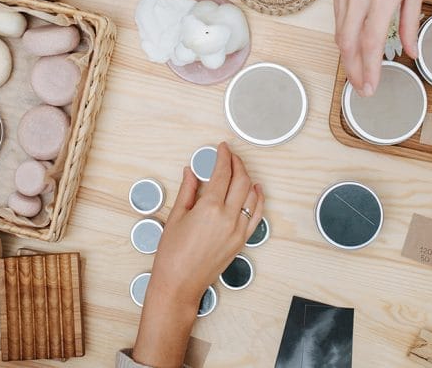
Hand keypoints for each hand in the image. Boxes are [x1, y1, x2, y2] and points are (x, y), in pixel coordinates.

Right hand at [132, 142, 263, 366]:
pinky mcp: (241, 240)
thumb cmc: (172, 254)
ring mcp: (237, 230)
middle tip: (230, 155)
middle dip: (237, 163)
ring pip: (251, 195)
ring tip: (240, 168)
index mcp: (209, 208)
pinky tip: (255, 189)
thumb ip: (187, 191)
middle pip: (240, 180)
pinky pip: (256, 214)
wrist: (180, 284)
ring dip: (248, 178)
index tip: (222, 148)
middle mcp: (228, 217)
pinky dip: (258, 199)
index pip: (222, 173)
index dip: (223, 157)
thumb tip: (191, 172)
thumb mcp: (175, 217)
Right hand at [333, 0, 425, 96]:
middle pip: (348, 42)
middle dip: (353, 70)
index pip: (371, 40)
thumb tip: (411, 51)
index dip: (370, 68)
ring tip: (357, 73)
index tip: (371, 87)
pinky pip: (337, 18)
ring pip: (339, 32)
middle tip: (362, 89)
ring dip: (347, 56)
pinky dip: (343, 36)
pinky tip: (352, 46)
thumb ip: (412, 22)